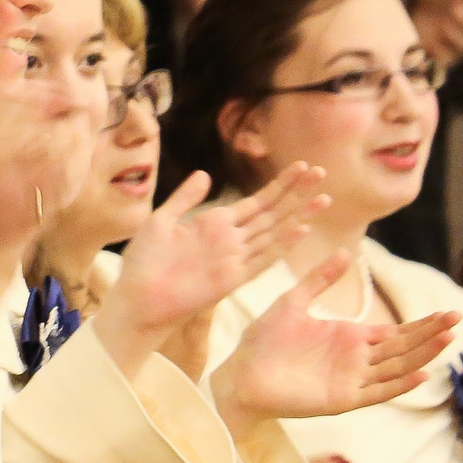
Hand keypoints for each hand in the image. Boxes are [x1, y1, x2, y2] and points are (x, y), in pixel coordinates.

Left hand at [93, 165, 323, 370]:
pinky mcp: (234, 277)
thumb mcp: (161, 221)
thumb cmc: (145, 261)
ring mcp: (235, 258)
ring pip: (274, 232)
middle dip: (296, 192)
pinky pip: (263, 259)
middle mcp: (231, 239)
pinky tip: (301, 229)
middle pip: (272, 212)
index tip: (300, 166)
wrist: (138, 296)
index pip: (255, 200)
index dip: (279, 184)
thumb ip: (185, 199)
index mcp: (214, 223)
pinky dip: (282, 244)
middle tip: (321, 172)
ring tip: (324, 197)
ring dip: (299, 215)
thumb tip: (205, 174)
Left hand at [207, 249, 459, 432]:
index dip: (421, 324)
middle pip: (403, 348)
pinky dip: (397, 385)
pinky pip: (376, 393)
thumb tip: (344, 251)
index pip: (395, 331)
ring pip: (396, 368)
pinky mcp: (341, 399)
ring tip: (446, 340)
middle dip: (429, 335)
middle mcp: (356, 359)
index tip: (447, 312)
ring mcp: (351, 380)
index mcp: (348, 337)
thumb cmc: (263, 342)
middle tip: (455, 319)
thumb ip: (319, 279)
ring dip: (422, 356)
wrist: (239, 374)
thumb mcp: (293, 302)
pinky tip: (418, 375)